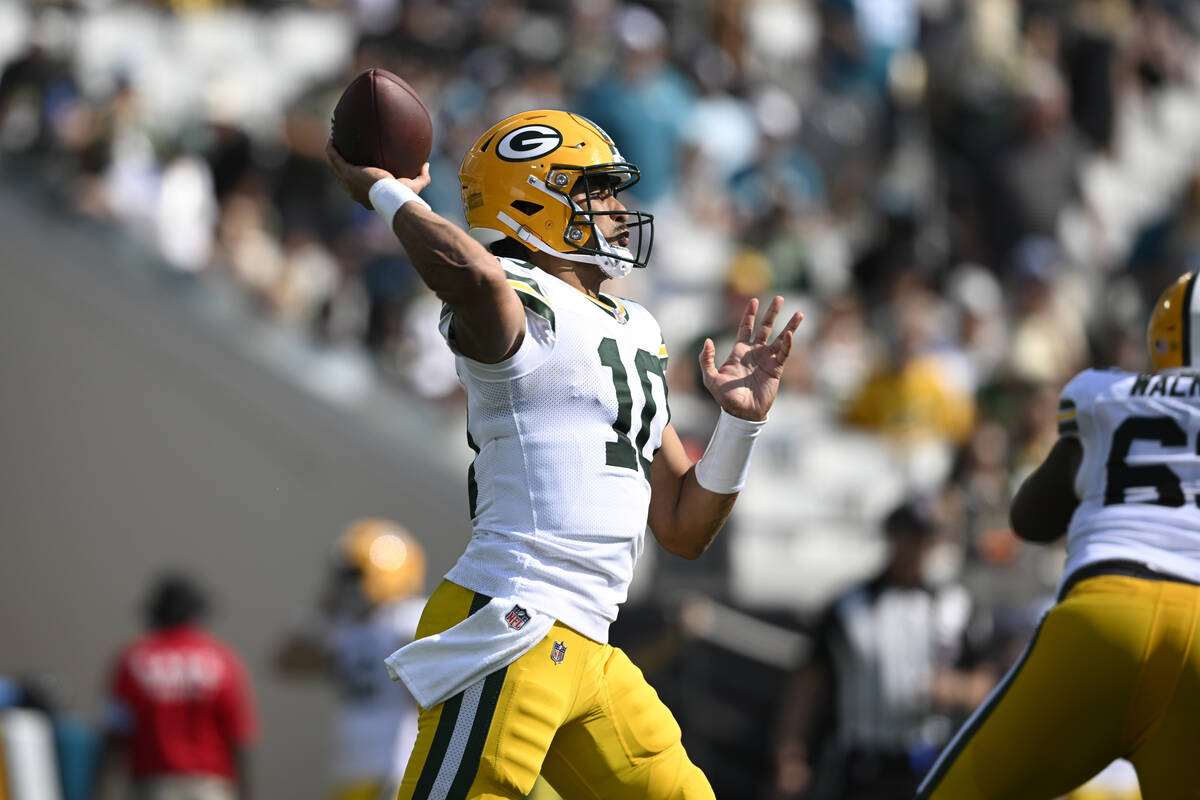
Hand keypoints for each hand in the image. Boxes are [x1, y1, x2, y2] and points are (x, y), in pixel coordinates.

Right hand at [325, 139, 430, 210]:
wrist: (392, 197)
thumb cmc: (402, 195)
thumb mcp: (414, 186)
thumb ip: (422, 177)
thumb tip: (426, 165)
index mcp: (366, 195)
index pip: (357, 187)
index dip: (354, 178)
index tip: (357, 168)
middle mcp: (354, 190)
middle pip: (342, 177)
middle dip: (340, 165)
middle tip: (341, 153)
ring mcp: (349, 182)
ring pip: (335, 168)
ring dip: (332, 156)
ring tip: (332, 143)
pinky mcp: (348, 172)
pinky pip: (335, 159)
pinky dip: (332, 150)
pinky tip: (331, 140)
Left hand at [699, 296, 802, 421]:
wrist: (742, 414)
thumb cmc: (726, 398)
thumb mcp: (711, 379)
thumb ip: (707, 360)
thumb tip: (707, 340)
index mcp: (739, 352)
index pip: (745, 328)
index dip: (749, 314)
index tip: (754, 300)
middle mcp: (755, 353)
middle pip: (765, 328)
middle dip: (772, 313)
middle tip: (779, 298)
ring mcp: (767, 360)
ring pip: (780, 338)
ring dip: (789, 326)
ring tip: (799, 313)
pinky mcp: (776, 369)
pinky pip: (783, 353)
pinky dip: (787, 344)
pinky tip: (790, 334)